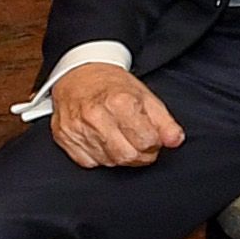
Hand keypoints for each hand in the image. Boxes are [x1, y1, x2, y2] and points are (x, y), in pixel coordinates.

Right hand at [45, 60, 186, 169]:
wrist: (77, 76)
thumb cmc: (113, 86)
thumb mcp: (146, 97)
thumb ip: (165, 122)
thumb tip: (175, 141)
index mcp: (119, 102)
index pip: (146, 141)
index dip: (155, 143)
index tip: (153, 138)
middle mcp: (95, 116)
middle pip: (127, 155)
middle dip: (141, 155)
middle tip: (141, 143)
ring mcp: (76, 128)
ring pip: (109, 162)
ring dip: (121, 156)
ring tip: (122, 139)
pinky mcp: (64, 138)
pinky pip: (89, 162)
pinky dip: (101, 157)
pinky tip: (104, 142)